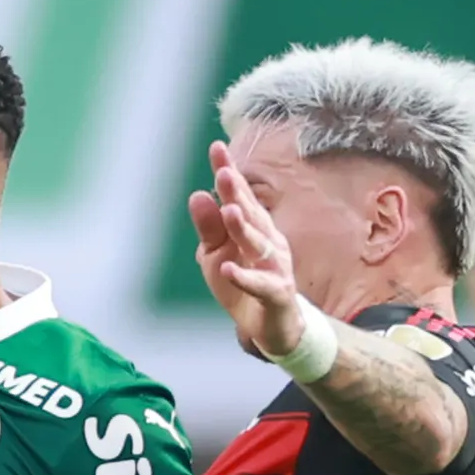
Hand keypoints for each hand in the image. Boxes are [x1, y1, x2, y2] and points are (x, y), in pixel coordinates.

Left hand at [187, 141, 305, 362]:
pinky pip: (262, 284)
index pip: (239, 195)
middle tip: (224, 173)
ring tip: (229, 212)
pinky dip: (245, 277)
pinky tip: (229, 269)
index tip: (216, 147)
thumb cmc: (243, 282)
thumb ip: (209, 228)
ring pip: (260, 244)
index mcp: (252, 226)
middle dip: (238, 193)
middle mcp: (268, 240)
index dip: (229, 172)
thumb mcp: (217, 254)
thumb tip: (198, 195)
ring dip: (244, 228)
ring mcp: (275, 266)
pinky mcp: (277, 293)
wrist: (272, 326)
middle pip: (252, 213)